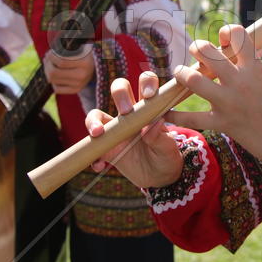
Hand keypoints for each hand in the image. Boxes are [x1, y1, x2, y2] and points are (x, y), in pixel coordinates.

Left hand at [44, 46, 94, 93]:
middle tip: (47, 58)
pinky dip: (53, 82)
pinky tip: (56, 75)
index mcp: (84, 63)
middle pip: (54, 72)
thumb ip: (66, 48)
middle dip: (47, 64)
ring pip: (53, 80)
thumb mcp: (78, 46)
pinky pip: (57, 89)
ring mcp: (79, 85)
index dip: (51, 56)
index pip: (61, 62)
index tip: (50, 52)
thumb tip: (50, 52)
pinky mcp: (75, 90)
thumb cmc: (84, 53)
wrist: (96, 65)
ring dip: (48, 71)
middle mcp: (82, 76)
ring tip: (50, 64)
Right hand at [86, 72, 182, 187]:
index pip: (146, 84)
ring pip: (97, 114)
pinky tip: (100, 165)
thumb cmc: (166, 157)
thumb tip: (154, 123)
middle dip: (120, 94)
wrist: (159, 178)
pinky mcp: (106, 147)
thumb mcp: (167, 150)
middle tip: (126, 112)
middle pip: (120, 89)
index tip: (148, 95)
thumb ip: (160, 138)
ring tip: (97, 134)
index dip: (146, 82)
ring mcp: (116, 129)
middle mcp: (130, 114)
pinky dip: (93, 155)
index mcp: (149, 109)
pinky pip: (93, 146)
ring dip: (93, 121)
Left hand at [169, 25, 261, 185]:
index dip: (227, 31)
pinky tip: (166, 114)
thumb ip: (250, 69)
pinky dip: (175, 117)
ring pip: (193, 79)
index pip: (237, 35)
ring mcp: (230, 102)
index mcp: (255, 68)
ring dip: (182, 74)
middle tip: (196, 53)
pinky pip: (191, 118)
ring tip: (181, 73)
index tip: (223, 38)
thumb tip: (234, 54)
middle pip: (207, 52)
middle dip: (197, 48)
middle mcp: (240, 81)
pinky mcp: (224, 124)